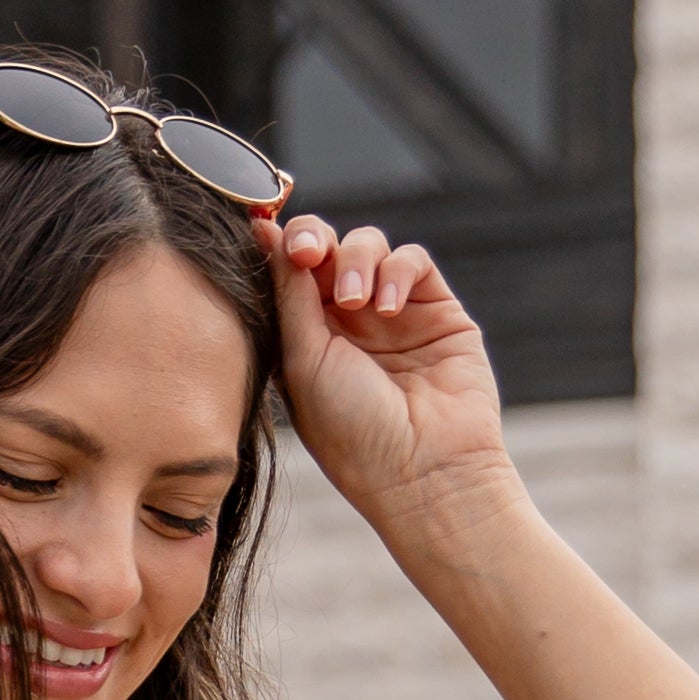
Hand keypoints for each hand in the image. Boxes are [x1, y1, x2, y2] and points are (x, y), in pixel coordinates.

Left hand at [265, 215, 512, 535]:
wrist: (423, 469)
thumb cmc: (351, 431)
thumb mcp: (303, 360)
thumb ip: (287, 293)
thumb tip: (262, 230)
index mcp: (305, 340)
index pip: (288, 272)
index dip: (280, 245)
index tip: (268, 233)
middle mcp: (347, 324)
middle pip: (326, 248)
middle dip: (314, 241)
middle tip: (309, 255)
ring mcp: (393, 315)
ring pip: (368, 245)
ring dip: (356, 259)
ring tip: (353, 301)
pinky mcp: (436, 310)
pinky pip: (412, 260)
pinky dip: (397, 271)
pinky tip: (388, 308)